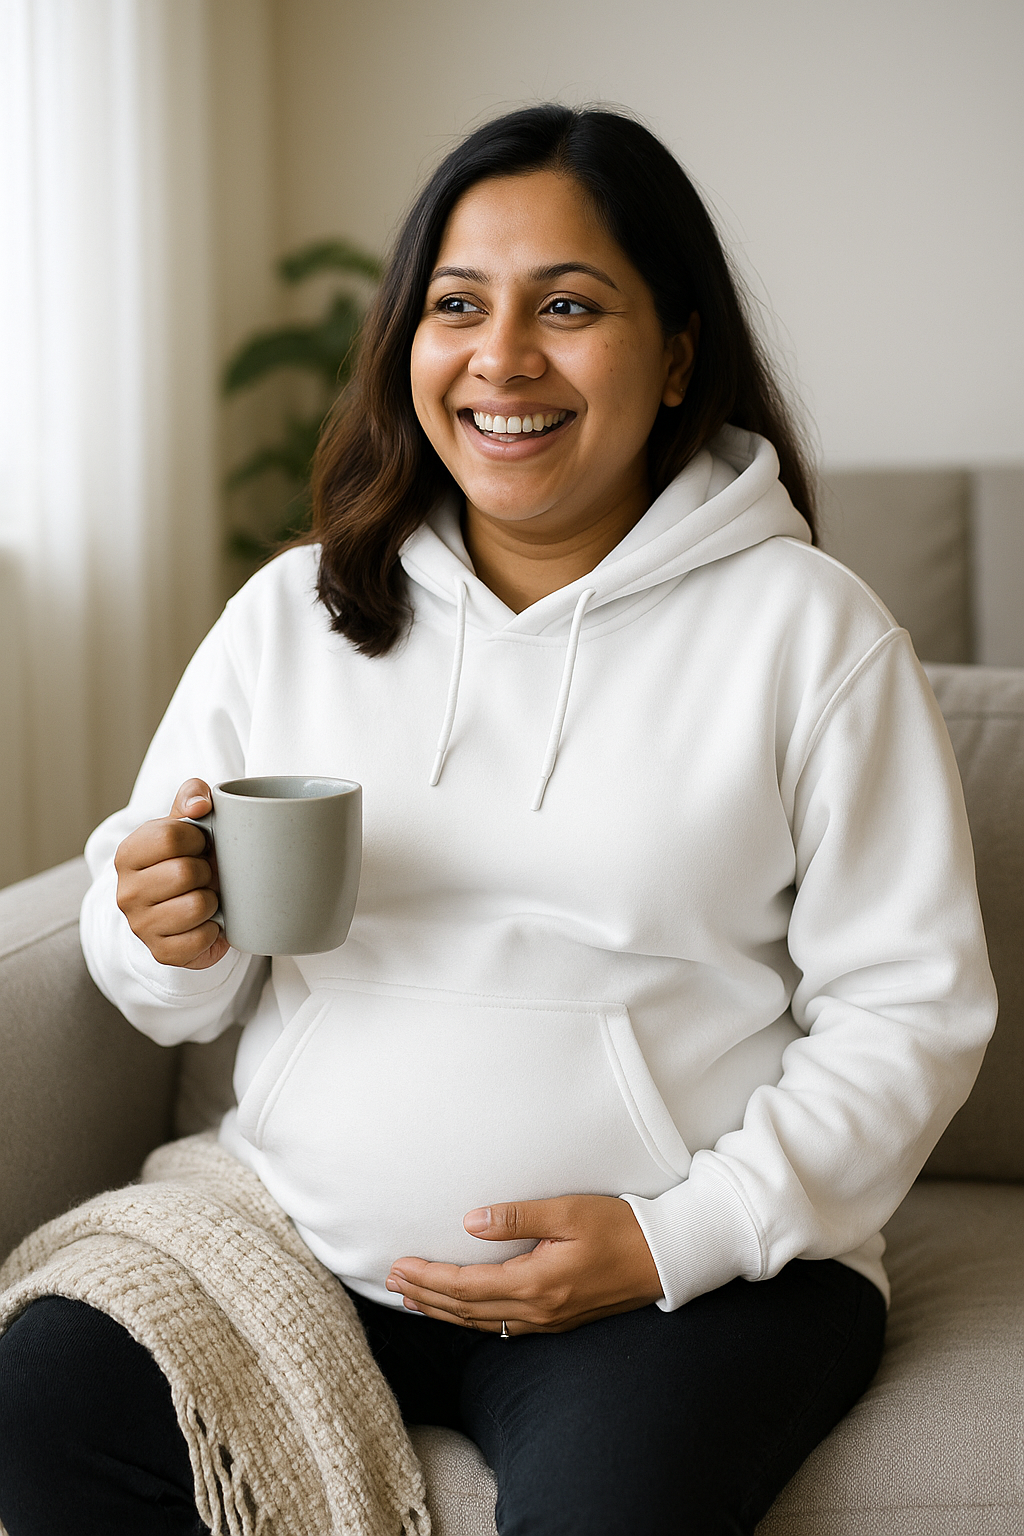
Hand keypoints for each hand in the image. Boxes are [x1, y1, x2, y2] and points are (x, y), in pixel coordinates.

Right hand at [114, 779, 229, 969]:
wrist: (177, 904)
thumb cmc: (185, 857)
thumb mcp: (185, 820)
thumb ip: (192, 796)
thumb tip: (201, 805)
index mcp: (128, 853)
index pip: (169, 836)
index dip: (197, 839)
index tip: (200, 845)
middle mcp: (127, 892)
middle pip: (186, 873)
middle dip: (207, 871)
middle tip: (205, 874)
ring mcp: (140, 926)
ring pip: (197, 906)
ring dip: (212, 900)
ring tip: (205, 896)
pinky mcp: (161, 952)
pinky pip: (201, 940)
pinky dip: (214, 930)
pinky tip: (207, 922)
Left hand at [385, 1194, 662, 1334]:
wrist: (664, 1258)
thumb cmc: (619, 1227)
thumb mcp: (569, 1212)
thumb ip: (519, 1217)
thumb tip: (471, 1222)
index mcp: (536, 1282)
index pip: (466, 1287)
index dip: (429, 1278)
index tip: (400, 1266)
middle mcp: (538, 1309)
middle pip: (466, 1310)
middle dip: (425, 1296)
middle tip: (391, 1282)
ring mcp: (548, 1320)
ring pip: (482, 1322)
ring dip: (443, 1310)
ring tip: (412, 1298)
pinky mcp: (558, 1319)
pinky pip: (502, 1325)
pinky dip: (472, 1318)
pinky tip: (460, 1310)